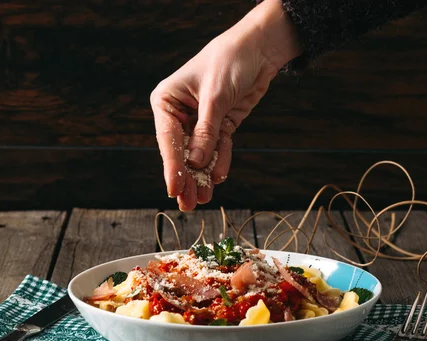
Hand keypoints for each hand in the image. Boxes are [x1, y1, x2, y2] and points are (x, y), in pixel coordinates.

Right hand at [150, 0, 301, 210]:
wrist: (259, 49)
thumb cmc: (230, 62)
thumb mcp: (216, 97)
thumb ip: (206, 132)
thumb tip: (196, 163)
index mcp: (167, 101)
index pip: (168, 139)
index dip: (172, 166)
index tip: (173, 189)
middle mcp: (180, 112)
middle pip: (182, 151)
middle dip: (186, 177)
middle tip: (187, 204)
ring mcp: (200, 120)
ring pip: (200, 154)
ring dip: (202, 176)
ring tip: (202, 199)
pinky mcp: (220, 124)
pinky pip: (218, 148)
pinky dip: (220, 162)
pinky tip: (218, 178)